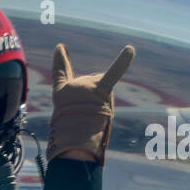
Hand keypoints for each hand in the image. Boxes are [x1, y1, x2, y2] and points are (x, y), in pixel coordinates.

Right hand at [48, 43, 135, 164]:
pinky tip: (129, 49)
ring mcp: (87, 87)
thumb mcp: (70, 119)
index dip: (60, 61)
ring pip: (103, 86)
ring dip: (104, 101)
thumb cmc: (71, 137)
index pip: (61, 73)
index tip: (60, 48)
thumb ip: (82, 105)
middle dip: (95, 100)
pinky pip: (114, 74)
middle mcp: (74, 85)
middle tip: (87, 119)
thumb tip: (98, 97)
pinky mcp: (101, 90)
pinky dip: (122, 62)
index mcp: (62, 93)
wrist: (73, 141)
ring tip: (96, 117)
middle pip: (92, 85)